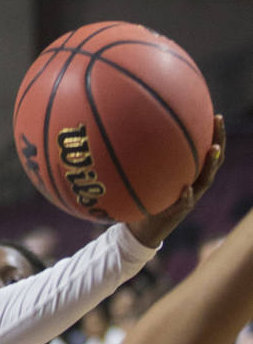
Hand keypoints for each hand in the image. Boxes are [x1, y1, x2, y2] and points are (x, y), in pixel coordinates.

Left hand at [125, 115, 224, 247]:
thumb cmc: (141, 199)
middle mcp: (193, 184)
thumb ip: (141, 161)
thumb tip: (124, 134)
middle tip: (218, 122)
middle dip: (218, 140)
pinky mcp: (177, 213)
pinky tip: (186, 188)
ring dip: (210, 165)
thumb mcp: (143, 178)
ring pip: (205, 180)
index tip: (215, 114)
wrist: (141, 229)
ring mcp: (189, 198)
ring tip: (213, 149)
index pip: (204, 151)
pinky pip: (184, 204)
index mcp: (188, 175)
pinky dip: (186, 196)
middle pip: (212, 161)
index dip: (213, 134)